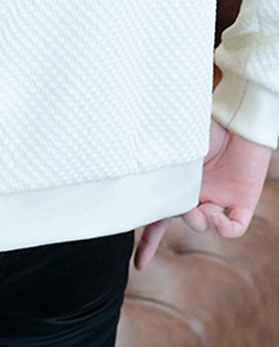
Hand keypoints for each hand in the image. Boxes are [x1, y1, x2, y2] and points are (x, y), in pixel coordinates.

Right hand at [134, 119, 272, 268]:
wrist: (236, 118)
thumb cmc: (202, 124)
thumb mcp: (175, 147)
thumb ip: (164, 168)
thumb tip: (144, 184)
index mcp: (177, 180)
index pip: (159, 213)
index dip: (149, 240)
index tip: (139, 264)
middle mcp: (196, 191)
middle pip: (181, 220)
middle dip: (177, 224)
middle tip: (182, 210)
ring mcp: (218, 197)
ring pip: (204, 225)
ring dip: (200, 222)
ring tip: (202, 209)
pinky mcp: (242, 201)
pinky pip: (234, 228)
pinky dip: (225, 229)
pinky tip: (219, 218)